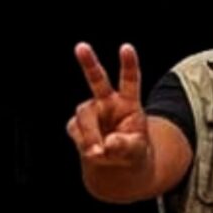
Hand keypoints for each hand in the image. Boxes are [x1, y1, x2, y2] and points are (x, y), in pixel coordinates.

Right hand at [67, 42, 154, 190]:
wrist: (116, 165)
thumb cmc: (131, 151)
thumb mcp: (137, 150)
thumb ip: (125, 145)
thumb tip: (109, 143)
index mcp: (128, 103)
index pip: (130, 80)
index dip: (128, 63)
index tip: (126, 48)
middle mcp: (107, 102)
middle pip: (97, 79)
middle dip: (88, 62)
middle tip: (81, 46)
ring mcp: (91, 113)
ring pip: (84, 115)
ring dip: (90, 134)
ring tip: (99, 152)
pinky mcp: (77, 125)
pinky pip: (75, 130)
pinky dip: (83, 143)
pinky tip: (94, 152)